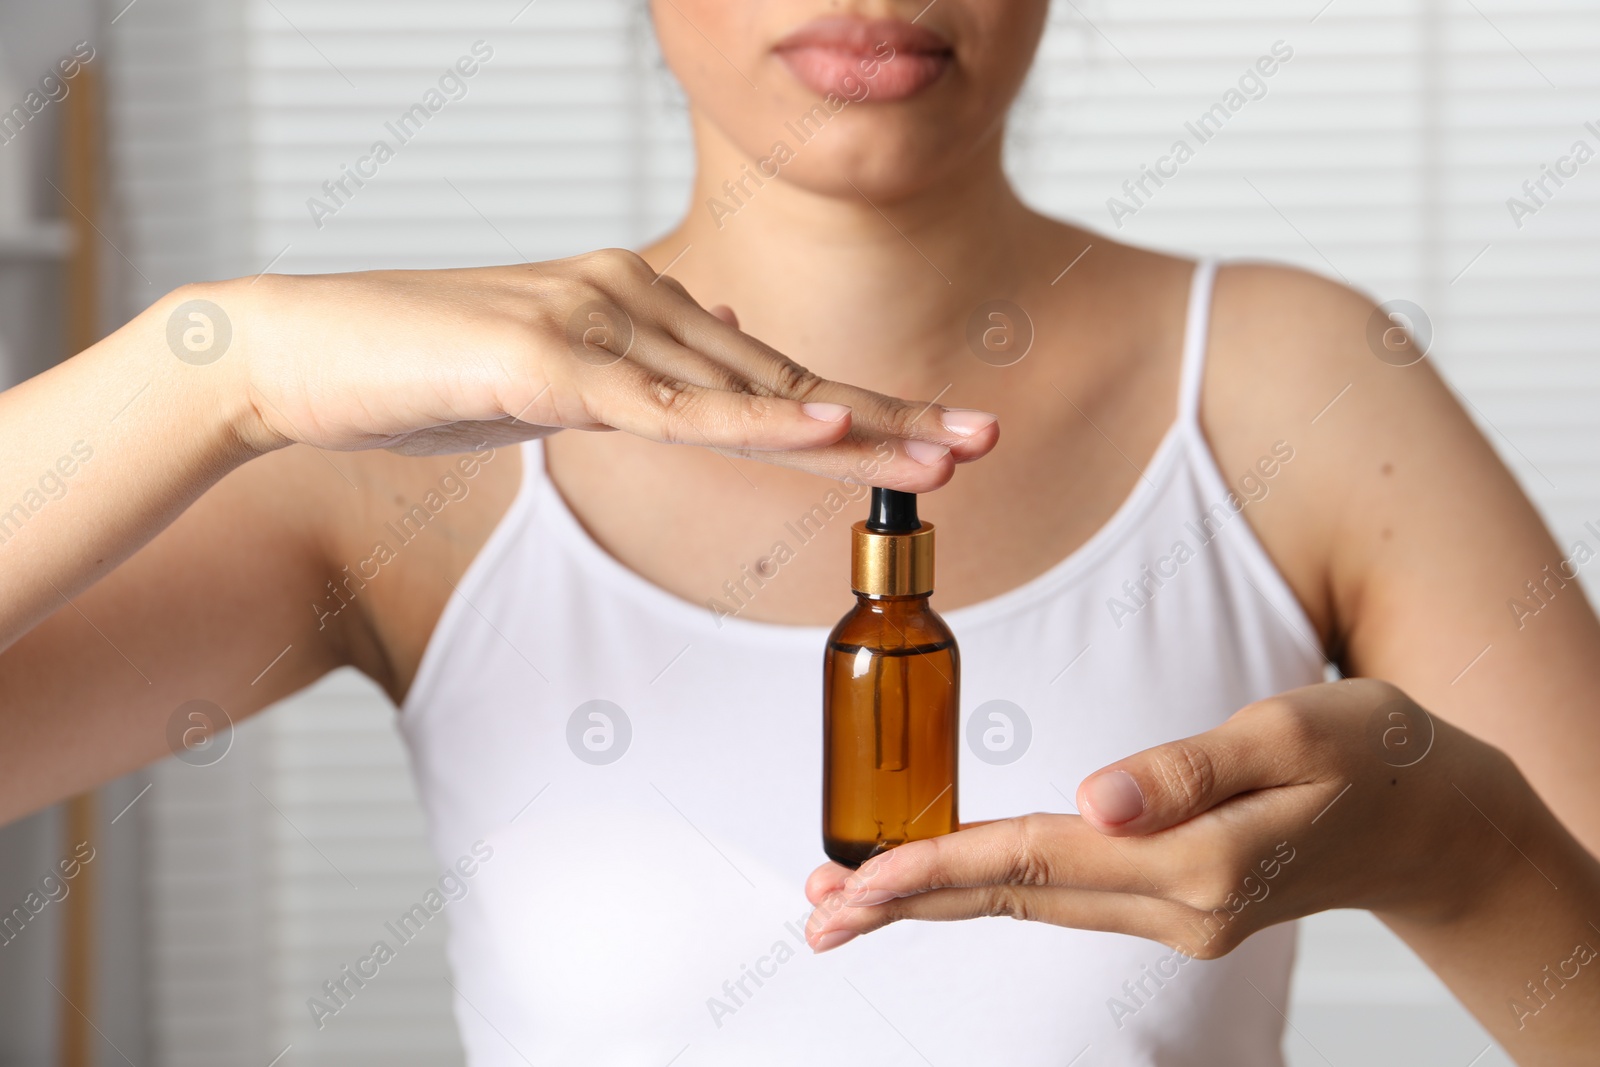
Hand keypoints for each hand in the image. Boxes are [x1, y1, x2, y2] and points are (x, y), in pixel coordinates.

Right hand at [194, 249, 997, 481]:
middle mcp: (632, 298)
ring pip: (740, 388)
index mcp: (639, 305)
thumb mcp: (551, 371)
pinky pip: (661, 401)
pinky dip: (746, 416)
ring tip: (943, 451)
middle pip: (781, 373)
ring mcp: (591, 321)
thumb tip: (729, 345)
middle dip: (888, 415)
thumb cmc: (422, 370)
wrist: (298, 354)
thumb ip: (639, 367)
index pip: (768, 371)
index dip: (858, 409)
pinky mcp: (544, 358)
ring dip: (848, 423)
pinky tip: (823, 424)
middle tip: (984, 440)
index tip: (938, 438)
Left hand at [804, 678, 1527, 954]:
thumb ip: (1191, 767)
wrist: (1436, 820)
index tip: (857, 881)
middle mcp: (1173, 905)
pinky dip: (994, 894)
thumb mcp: (1296, 734)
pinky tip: (950, 887)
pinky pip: (1063, 900)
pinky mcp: (1176, 904)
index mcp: (1191, 862)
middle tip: (816, 917)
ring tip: (852, 905)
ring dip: (938, 904)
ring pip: (1031, 907)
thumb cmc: (1372, 757)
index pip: (1035, 864)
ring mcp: (1175, 916)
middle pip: (1014, 901)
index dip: (938, 870)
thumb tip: (1095, 796)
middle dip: (908, 905)